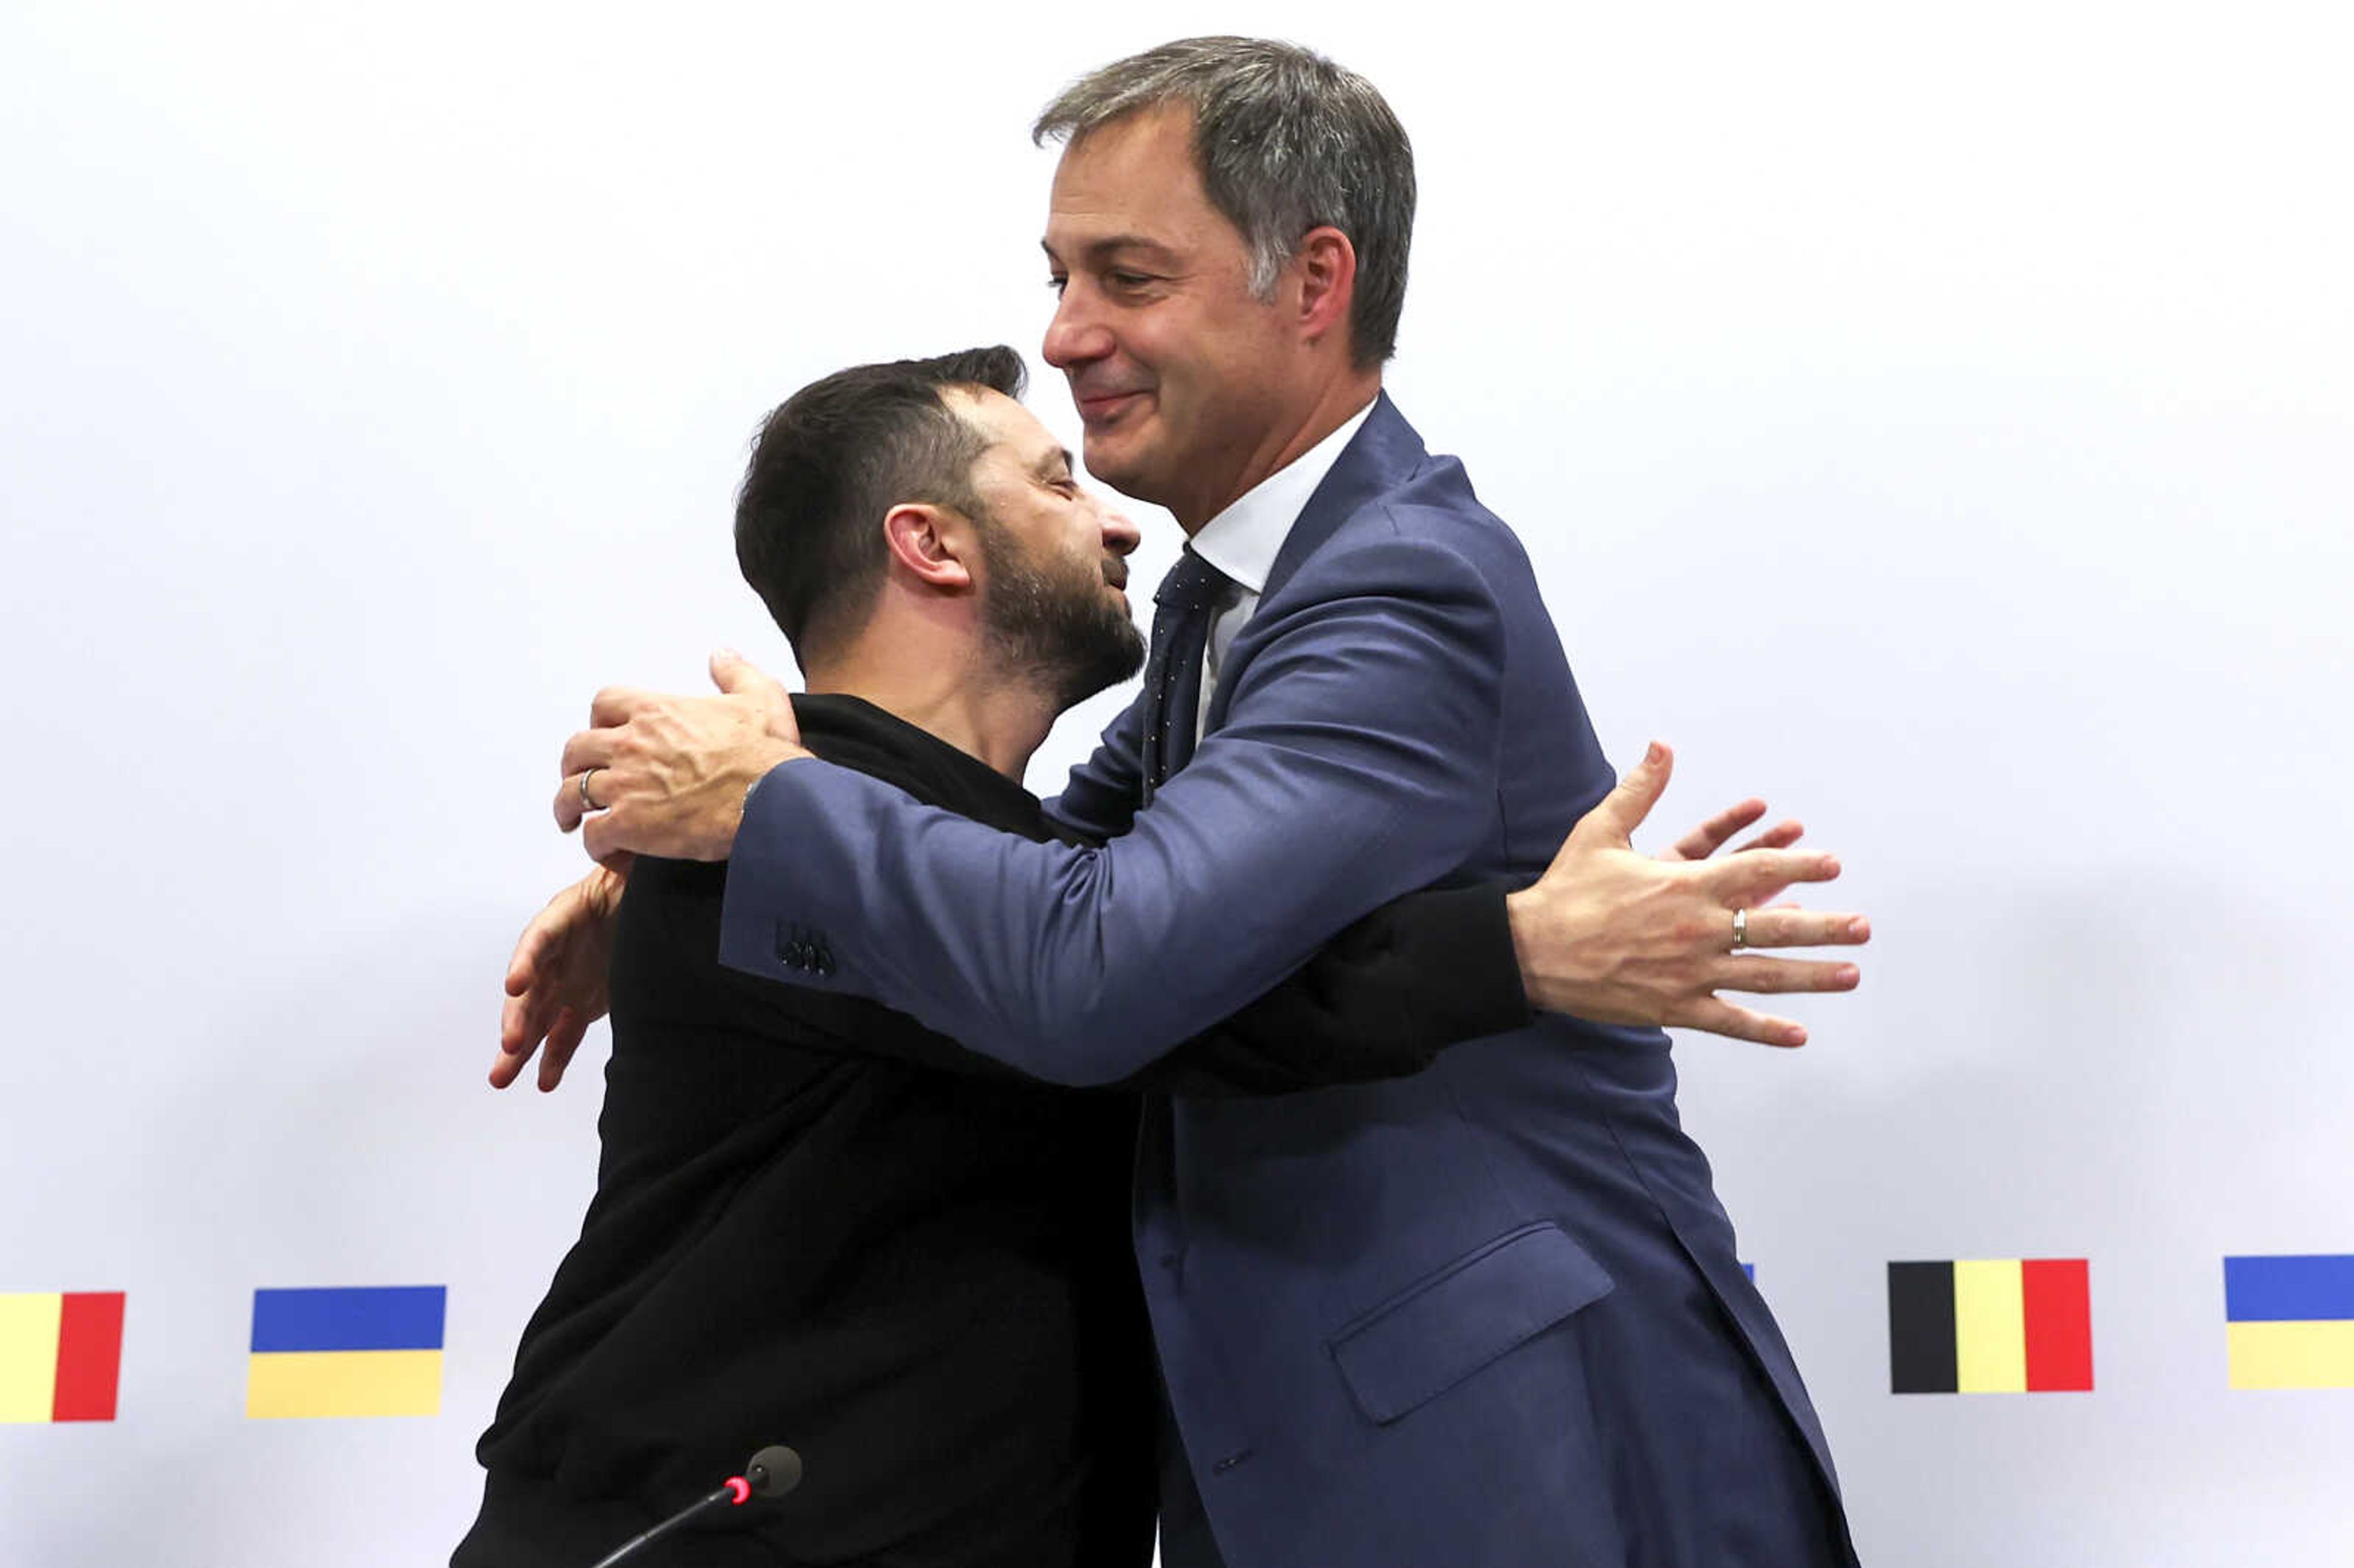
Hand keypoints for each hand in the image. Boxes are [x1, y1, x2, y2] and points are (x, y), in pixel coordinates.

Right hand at [493, 860, 630, 1091]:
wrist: (642, 902)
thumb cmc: (633, 881)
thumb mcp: (629, 868)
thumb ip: (621, 861)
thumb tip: (620, 845)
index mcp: (562, 918)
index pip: (539, 939)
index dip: (526, 961)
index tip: (515, 983)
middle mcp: (555, 955)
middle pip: (530, 988)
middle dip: (517, 1017)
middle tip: (509, 1044)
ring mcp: (564, 983)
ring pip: (537, 1020)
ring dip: (520, 1049)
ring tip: (501, 1078)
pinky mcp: (582, 1005)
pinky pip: (564, 1035)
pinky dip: (554, 1058)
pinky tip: (543, 1082)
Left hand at [553, 649, 809, 863]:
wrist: (770, 799)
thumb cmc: (764, 755)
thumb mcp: (759, 697)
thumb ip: (735, 673)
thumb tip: (721, 656)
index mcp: (656, 712)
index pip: (604, 704)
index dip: (599, 720)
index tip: (603, 732)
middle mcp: (631, 744)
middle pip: (577, 749)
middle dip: (573, 764)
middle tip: (579, 776)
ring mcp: (625, 785)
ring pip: (572, 793)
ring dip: (568, 806)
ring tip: (572, 820)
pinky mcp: (629, 825)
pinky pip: (593, 834)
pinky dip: (594, 844)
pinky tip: (604, 850)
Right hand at [1504, 743, 1870, 1046]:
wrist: (1532, 950)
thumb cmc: (1567, 889)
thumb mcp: (1601, 831)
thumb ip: (1640, 790)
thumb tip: (1662, 746)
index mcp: (1683, 884)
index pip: (1755, 871)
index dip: (1798, 865)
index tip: (1832, 863)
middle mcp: (1695, 929)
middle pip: (1773, 928)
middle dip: (1824, 926)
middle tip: (1862, 926)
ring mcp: (1689, 972)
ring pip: (1762, 976)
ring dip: (1811, 976)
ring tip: (1850, 974)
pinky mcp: (1674, 1007)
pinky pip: (1729, 1021)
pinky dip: (1765, 1030)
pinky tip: (1799, 1035)